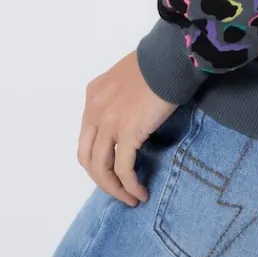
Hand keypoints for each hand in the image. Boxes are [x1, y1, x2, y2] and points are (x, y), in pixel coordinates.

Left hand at [78, 49, 178, 206]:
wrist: (170, 57)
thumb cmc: (158, 62)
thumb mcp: (128, 78)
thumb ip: (121, 97)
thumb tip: (132, 115)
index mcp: (94, 96)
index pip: (87, 137)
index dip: (97, 158)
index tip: (114, 168)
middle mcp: (95, 111)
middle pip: (88, 157)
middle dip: (101, 179)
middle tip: (119, 189)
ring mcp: (108, 123)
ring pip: (101, 168)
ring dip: (114, 188)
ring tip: (130, 198)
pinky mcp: (127, 133)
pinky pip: (123, 169)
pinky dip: (129, 185)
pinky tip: (140, 192)